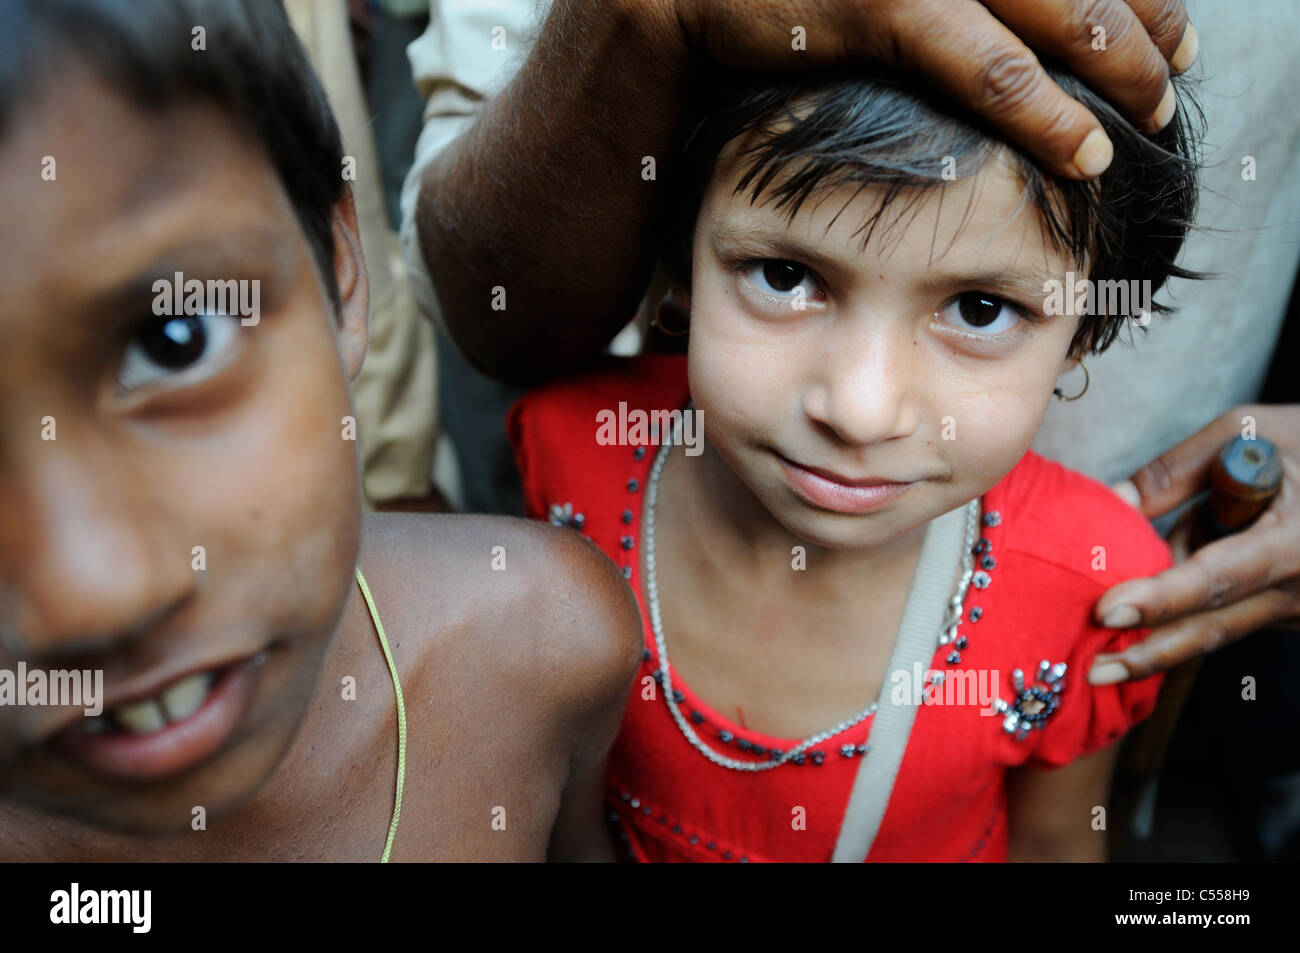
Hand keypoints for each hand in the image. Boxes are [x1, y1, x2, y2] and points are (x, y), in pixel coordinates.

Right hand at [648, 0, 1196, 178]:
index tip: (1171, 30)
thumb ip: (939, 6)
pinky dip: (1041, 106)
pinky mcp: (878, 0)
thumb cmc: (782, 3)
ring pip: (1053, 4)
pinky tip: (1081, 146)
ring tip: (1154, 112)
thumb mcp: (877, 1)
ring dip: (1116, 61)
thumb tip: (1005, 27)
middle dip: (1138, 21)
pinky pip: (983, 59)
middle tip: (1177, 70)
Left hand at [1090, 404, 1299, 684]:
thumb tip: (1112, 503)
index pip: (1217, 579)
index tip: (1106, 612)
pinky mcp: (1287, 613)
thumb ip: (1175, 472)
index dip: (1159, 599)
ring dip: (1166, 608)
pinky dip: (1188, 598)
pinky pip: (1225, 612)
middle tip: (1092, 670)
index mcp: (1296, 542)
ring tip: (1145, 567)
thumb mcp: (1244, 433)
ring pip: (1212, 620)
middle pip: (1212, 627)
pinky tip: (1180, 560)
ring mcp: (1298, 610)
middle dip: (1148, 652)